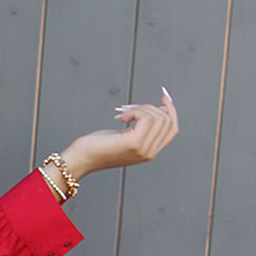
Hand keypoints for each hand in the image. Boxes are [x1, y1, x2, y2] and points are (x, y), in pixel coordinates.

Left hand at [62, 88, 178, 180]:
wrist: (82, 158)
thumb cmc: (99, 146)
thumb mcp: (127, 134)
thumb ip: (144, 126)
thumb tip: (162, 107)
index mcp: (150, 151)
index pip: (173, 129)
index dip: (171, 110)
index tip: (164, 97)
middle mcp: (150, 153)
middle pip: (167, 120)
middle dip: (151, 107)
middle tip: (130, 110)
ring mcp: (143, 149)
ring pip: (158, 117)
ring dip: (141, 108)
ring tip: (125, 114)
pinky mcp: (133, 143)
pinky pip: (146, 118)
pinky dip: (135, 111)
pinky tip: (122, 117)